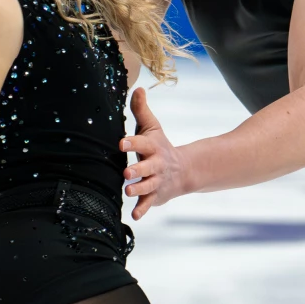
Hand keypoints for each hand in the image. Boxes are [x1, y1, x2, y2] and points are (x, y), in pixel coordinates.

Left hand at [120, 88, 189, 220]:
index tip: (121, 143)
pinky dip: (142, 210)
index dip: (132, 143)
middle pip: (147, 167)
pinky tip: (134, 216)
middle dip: (137, 170)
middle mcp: (156, 164)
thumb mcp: (151, 127)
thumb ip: (141, 109)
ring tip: (127, 191)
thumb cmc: (158, 145)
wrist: (183, 170)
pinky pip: (148, 203)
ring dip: (138, 189)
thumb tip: (137, 87)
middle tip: (126, 172)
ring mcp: (156, 181)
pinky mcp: (156, 196)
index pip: (142, 143)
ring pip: (148, 186)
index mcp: (152, 147)